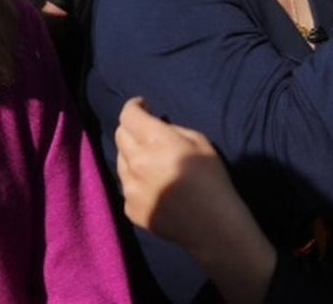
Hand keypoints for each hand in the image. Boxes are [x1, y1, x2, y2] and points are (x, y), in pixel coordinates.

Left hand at [115, 100, 274, 303]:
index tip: (142, 106)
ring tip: (153, 163)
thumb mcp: (200, 141)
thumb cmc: (212, 179)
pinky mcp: (130, 209)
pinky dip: (136, 181)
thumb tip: (155, 127)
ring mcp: (129, 188)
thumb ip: (172, 130)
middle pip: (119, 135)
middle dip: (132, 128)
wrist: (212, 225)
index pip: (128, 116)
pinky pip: (127, 186)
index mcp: (154, 141)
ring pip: (120, 162)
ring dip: (132, 155)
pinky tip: (156, 187)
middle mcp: (135, 163)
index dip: (134, 106)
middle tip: (147, 132)